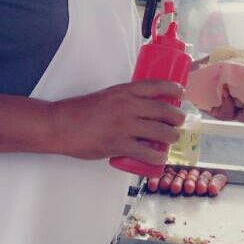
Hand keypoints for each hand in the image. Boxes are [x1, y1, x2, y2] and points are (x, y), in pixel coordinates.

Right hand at [52, 81, 184, 163]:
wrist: (61, 125)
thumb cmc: (80, 111)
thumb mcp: (107, 96)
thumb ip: (125, 101)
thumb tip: (143, 111)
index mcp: (124, 91)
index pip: (156, 86)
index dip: (174, 89)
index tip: (181, 93)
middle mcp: (128, 106)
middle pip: (164, 110)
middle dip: (177, 117)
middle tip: (179, 121)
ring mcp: (124, 126)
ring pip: (160, 132)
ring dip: (172, 136)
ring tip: (173, 138)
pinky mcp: (119, 144)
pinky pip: (146, 152)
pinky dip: (158, 157)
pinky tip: (160, 158)